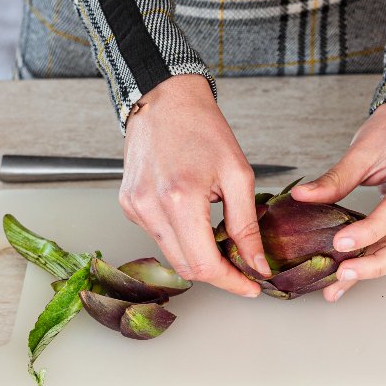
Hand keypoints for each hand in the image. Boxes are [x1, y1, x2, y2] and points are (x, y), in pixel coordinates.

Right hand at [120, 75, 268, 296]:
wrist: (165, 99)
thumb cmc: (203, 128)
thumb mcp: (238, 174)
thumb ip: (247, 225)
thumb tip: (257, 265)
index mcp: (179, 199)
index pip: (204, 265)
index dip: (231, 282)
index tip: (252, 286)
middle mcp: (150, 208)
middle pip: (186, 268)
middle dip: (217, 273)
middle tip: (243, 266)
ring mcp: (134, 208)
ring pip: (171, 255)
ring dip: (199, 255)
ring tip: (221, 237)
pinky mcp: (128, 205)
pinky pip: (159, 236)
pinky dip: (182, 237)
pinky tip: (195, 217)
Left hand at [291, 102, 385, 301]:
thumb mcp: (363, 149)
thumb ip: (335, 178)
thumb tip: (303, 197)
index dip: (368, 231)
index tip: (339, 243)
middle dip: (378, 266)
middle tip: (343, 274)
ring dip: (375, 271)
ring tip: (339, 285)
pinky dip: (377, 261)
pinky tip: (351, 274)